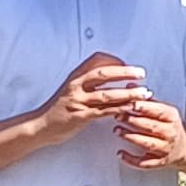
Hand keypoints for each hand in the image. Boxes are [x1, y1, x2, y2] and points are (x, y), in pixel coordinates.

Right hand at [35, 50, 149, 136]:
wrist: (41, 125)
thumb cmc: (58, 109)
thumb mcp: (71, 89)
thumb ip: (88, 82)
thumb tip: (110, 76)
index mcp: (75, 77)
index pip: (96, 60)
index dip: (114, 60)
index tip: (127, 65)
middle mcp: (76, 86)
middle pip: (103, 74)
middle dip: (125, 72)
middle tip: (141, 73)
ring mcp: (77, 101)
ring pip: (107, 94)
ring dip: (127, 93)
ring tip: (143, 92)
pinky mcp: (80, 116)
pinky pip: (103, 112)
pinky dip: (119, 109)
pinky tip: (130, 108)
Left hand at [112, 97, 185, 170]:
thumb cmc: (170, 125)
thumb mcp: (163, 109)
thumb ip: (147, 100)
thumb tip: (129, 85)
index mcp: (171, 117)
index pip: (157, 110)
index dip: (142, 107)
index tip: (128, 102)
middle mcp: (170, 132)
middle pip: (150, 126)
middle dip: (133, 121)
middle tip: (117, 115)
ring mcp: (165, 148)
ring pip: (147, 143)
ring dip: (131, 137)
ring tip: (117, 130)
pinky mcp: (160, 162)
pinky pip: (145, 163)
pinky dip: (132, 159)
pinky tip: (120, 153)